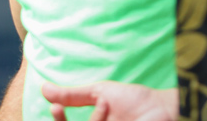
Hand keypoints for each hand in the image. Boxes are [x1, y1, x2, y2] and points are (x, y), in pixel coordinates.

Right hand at [42, 82, 176, 120]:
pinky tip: (108, 113)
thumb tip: (43, 88)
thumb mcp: (99, 93)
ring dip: (92, 120)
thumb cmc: (136, 101)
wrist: (163, 106)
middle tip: (58, 108)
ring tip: (105, 107)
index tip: (55, 106)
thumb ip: (73, 95)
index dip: (60, 120)